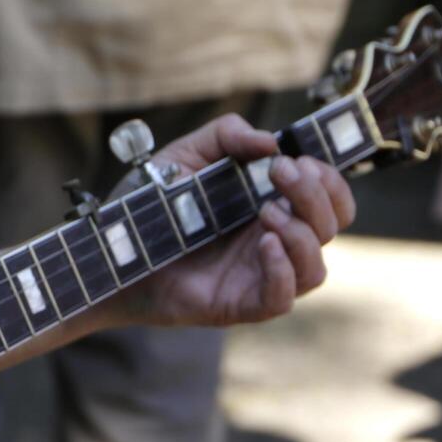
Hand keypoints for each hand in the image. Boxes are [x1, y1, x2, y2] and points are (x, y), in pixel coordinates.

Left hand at [134, 114, 356, 327]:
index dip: (327, 179)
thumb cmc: (148, 208)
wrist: (111, 252)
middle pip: (331, 227)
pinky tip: (263, 245)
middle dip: (317, 195)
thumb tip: (269, 141)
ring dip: (302, 234)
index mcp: (269, 208)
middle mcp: (272, 243)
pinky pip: (283, 299)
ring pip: (316, 267)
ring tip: (265, 211)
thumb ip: (226, 136)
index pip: (329, 200)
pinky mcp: (238, 305)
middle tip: (278, 174)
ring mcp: (257, 277)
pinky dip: (283, 271)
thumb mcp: (185, 157)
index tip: (296, 159)